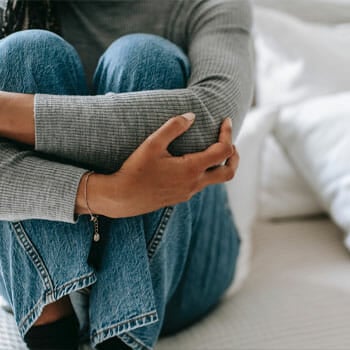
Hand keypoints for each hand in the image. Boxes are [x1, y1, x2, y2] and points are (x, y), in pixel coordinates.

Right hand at [78, 114, 238, 217]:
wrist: (122, 198)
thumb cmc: (136, 170)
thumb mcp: (153, 144)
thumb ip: (173, 127)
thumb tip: (192, 116)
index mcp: (191, 169)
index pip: (223, 151)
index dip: (227, 134)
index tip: (226, 121)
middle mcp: (194, 183)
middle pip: (229, 172)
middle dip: (234, 156)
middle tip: (231, 143)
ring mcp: (188, 193)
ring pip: (215, 180)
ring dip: (219, 164)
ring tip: (212, 150)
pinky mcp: (180, 197)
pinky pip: (200, 185)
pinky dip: (205, 172)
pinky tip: (192, 164)